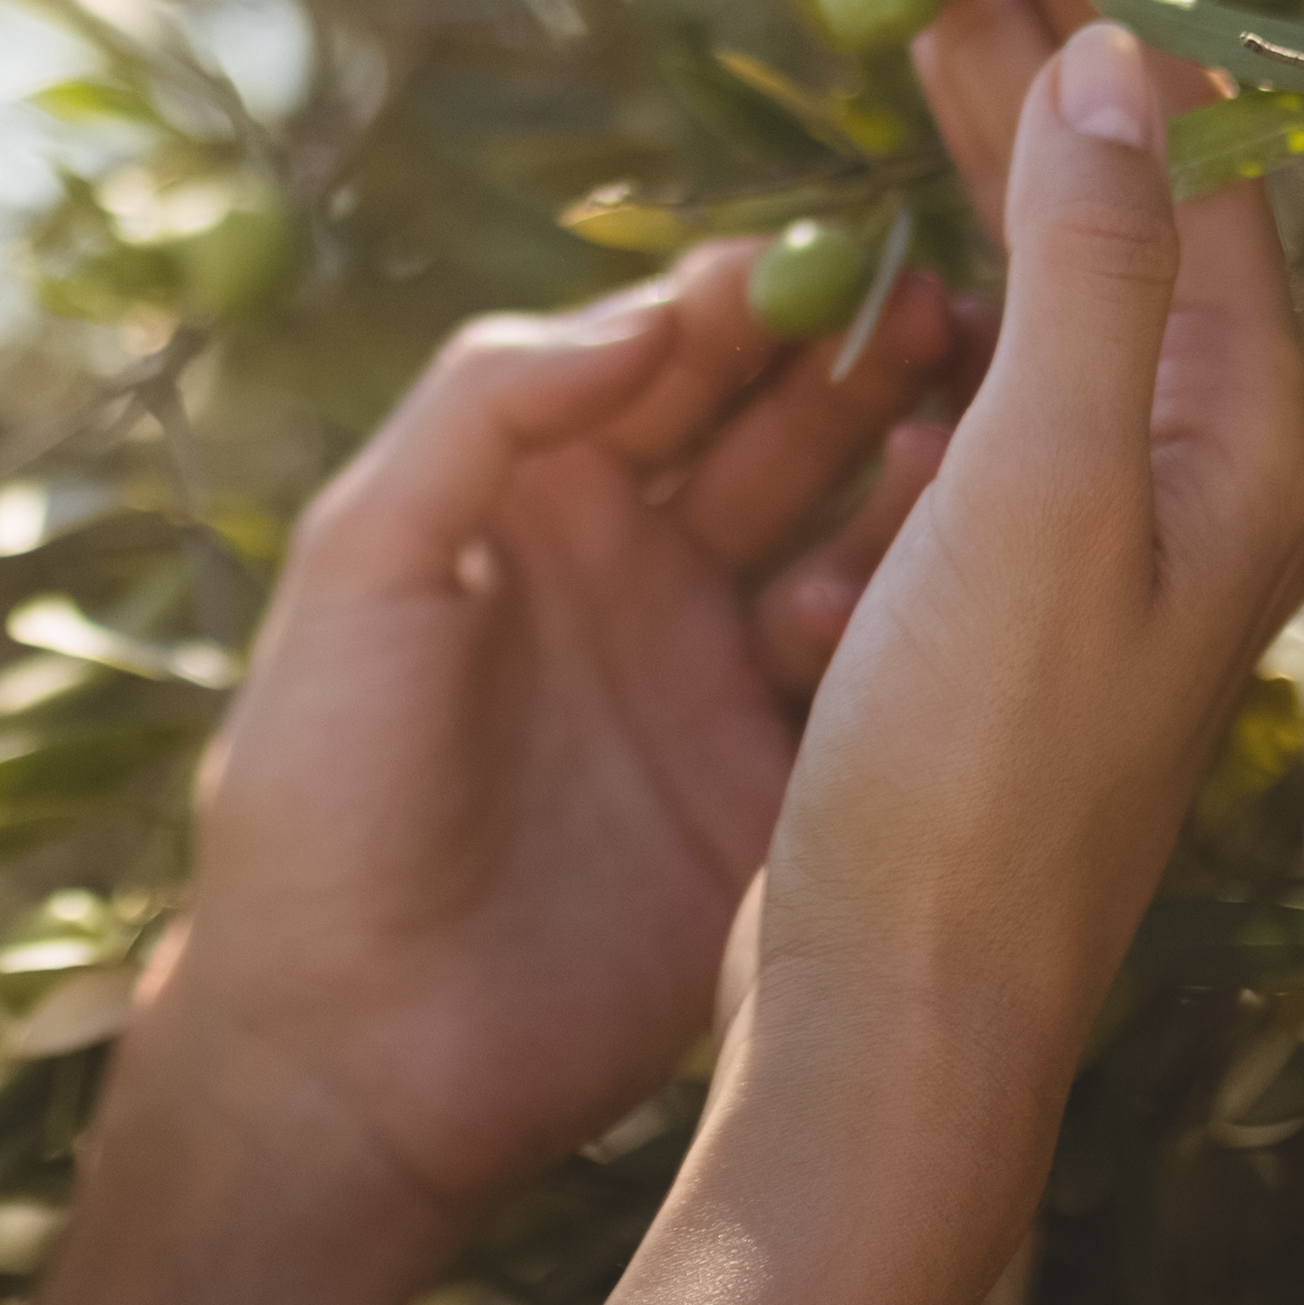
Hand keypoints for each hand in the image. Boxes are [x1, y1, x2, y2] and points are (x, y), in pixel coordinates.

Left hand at [143, 237, 977, 1240]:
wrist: (351, 1054)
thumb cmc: (316, 794)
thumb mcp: (362, 567)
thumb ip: (484, 412)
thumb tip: (647, 311)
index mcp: (531, 496)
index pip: (664, 355)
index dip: (753, 297)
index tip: (844, 250)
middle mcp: (637, 568)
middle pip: (776, 426)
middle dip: (862, 360)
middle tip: (957, 310)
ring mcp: (714, 678)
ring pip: (845, 539)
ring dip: (910, 475)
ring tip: (986, 421)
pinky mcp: (776, 794)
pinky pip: (872, 685)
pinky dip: (919, 624)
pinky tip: (953, 581)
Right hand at [732, 0, 1303, 1048]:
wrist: (901, 1017)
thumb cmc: (974, 773)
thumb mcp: (1042, 491)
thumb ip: (1091, 268)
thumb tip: (1124, 61)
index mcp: (1245, 446)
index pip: (1199, 160)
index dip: (1124, 1)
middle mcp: (1204, 480)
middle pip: (1137, 205)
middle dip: (1055, 45)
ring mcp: (1114, 538)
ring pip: (1063, 280)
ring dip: (999, 145)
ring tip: (925, 15)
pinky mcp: (1020, 591)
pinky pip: (1002, 367)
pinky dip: (949, 266)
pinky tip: (893, 237)